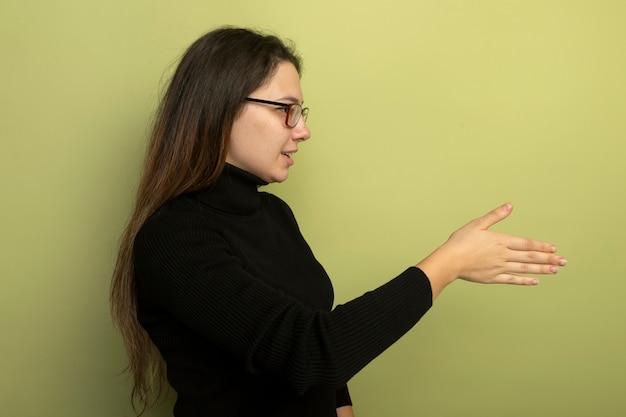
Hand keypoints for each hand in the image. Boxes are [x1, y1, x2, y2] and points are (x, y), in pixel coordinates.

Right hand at [416, 203, 566, 299]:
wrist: (450, 260)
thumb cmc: (461, 241)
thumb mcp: (477, 224)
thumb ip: (495, 215)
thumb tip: (510, 205)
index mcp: (501, 241)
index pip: (526, 244)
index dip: (541, 246)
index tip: (554, 248)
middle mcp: (503, 255)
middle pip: (530, 257)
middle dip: (548, 258)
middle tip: (563, 261)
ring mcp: (499, 268)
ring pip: (524, 269)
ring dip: (541, 269)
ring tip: (555, 270)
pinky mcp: (493, 278)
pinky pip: (512, 280)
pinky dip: (524, 281)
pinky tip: (535, 281)